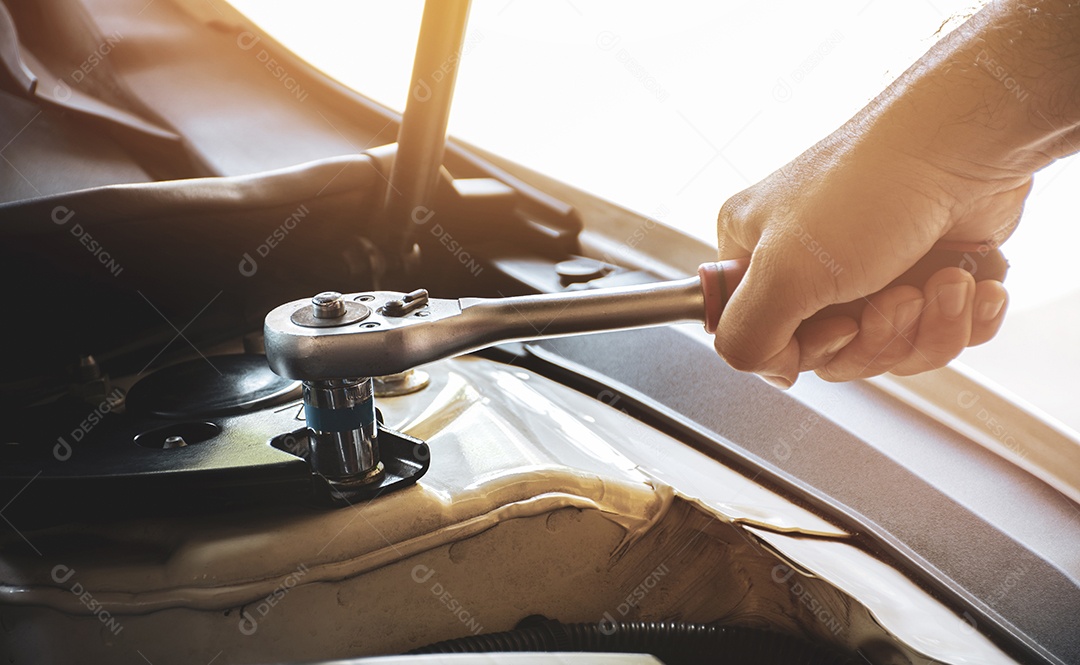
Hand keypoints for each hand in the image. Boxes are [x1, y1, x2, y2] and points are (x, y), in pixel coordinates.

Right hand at [712, 124, 1024, 386]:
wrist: (967, 144)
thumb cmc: (871, 187)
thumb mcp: (782, 273)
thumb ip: (745, 337)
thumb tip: (762, 366)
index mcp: (756, 255)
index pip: (761, 341)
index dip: (810, 349)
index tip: (841, 324)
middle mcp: (807, 265)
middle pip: (836, 355)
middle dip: (881, 336)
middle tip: (898, 295)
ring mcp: (869, 271)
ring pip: (893, 349)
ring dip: (930, 324)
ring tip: (945, 279)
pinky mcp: (925, 273)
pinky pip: (941, 332)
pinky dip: (966, 316)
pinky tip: (973, 281)